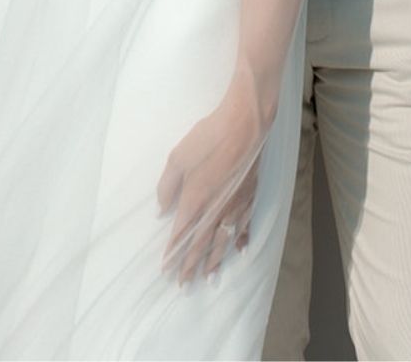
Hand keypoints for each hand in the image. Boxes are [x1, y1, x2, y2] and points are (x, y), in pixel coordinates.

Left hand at [156, 72, 267, 284]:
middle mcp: (215, 210)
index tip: (167, 270)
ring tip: (208, 277)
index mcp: (195, 201)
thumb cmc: (208, 138)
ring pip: (223, 241)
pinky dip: (241, 240)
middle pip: (201, 244)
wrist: (244, 126)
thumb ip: (167, 186)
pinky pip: (244, 226)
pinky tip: (240, 250)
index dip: (173, 253)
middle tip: (185, 285)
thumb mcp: (177, 157)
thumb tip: (161, 209)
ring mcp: (235, 206)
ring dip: (214, 261)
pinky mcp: (249, 197)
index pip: (181, 234)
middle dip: (192, 266)